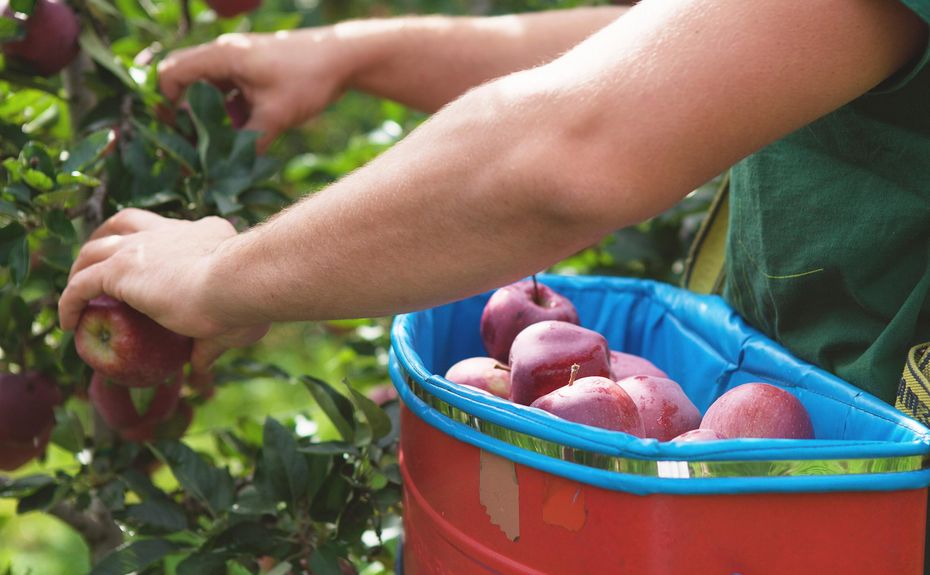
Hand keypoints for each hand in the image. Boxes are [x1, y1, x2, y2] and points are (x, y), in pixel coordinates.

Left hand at [60, 209, 269, 373]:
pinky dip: (70, 301)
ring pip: (98, 247)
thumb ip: (211, 346)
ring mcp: (143, 246)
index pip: (176, 233)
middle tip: (102, 264)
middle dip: (110, 238)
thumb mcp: (234, 325)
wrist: (237, 285)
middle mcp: (171, 231)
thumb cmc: (247, 302)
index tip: (155, 270)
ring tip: (76, 288)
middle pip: (129, 223)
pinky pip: (82, 284)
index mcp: (205, 235)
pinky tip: (67, 322)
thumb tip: (201, 372)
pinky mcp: (120, 269)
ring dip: (82, 265)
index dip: (161, 247)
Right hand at [158, 30, 351, 150]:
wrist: (344, 58)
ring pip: (208, 90)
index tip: (177, 133)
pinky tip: (243, 133)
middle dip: (185, 114)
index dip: (166, 105)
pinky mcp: (252, 71)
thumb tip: (226, 171)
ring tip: (218, 143)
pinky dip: (229, 112)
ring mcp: (238, 62)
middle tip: (194, 144)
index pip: (171, 75)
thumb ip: (247, 144)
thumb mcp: (275, 117)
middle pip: (185, 82)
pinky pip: (228, 92)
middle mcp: (224, 54)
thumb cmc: (308, 79)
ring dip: (210, 115)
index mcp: (221, 56)